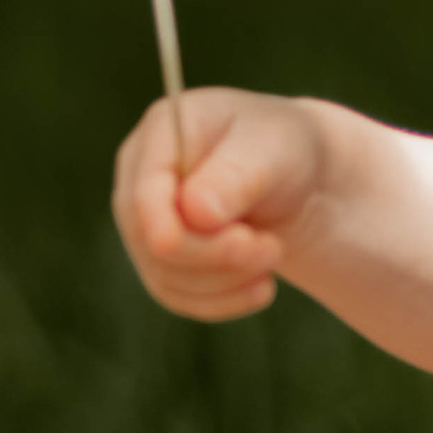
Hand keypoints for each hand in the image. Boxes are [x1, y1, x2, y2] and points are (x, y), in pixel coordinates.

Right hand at [111, 88, 327, 323]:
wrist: (294, 177)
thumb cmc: (283, 149)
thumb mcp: (276, 148)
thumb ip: (236, 175)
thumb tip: (195, 212)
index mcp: (161, 132)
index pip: (144, 194)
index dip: (174, 230)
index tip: (237, 243)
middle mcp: (138, 177)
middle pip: (149, 240)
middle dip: (217, 255)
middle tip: (274, 249)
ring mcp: (142, 221)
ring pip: (164, 275)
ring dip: (226, 280)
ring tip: (274, 254)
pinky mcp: (158, 258)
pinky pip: (176, 296)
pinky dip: (222, 301)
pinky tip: (261, 288)